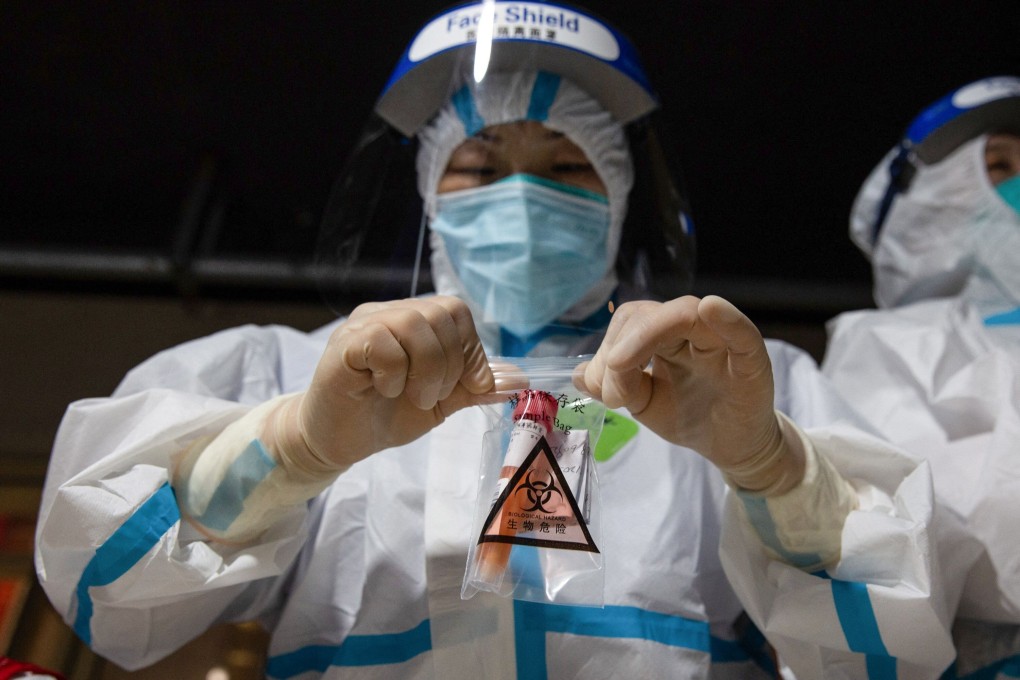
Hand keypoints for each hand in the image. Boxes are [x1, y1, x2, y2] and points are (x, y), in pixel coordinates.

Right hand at [267, 296, 495, 472]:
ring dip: (426, 369)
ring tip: (413, 397)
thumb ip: (474, 387)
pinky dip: (394, 373)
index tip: (469, 386)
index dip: (470, 349)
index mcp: (413, 320)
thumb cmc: (386, 415)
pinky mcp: (343, 345)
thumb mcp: (441, 401)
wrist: (337, 441)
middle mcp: (388, 313)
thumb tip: (521, 379)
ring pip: (414, 324)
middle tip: (433, 396)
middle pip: (441, 313)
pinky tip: (384, 391)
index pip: (456, 311)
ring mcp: (363, 325)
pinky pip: (382, 343)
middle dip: (451, 363)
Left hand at [576, 295, 803, 492]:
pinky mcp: (752, 361)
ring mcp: (722, 342)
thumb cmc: (691, 417)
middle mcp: (691, 331)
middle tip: (616, 397)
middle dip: (619, 350)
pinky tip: (710, 310)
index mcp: (664, 336)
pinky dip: (727, 319)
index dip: (607, 349)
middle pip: (648, 314)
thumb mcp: (644, 402)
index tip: (600, 389)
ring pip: (684, 314)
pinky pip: (741, 333)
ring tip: (628, 386)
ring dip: (645, 339)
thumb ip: (614, 385)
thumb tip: (578, 374)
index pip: (630, 321)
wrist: (731, 448)